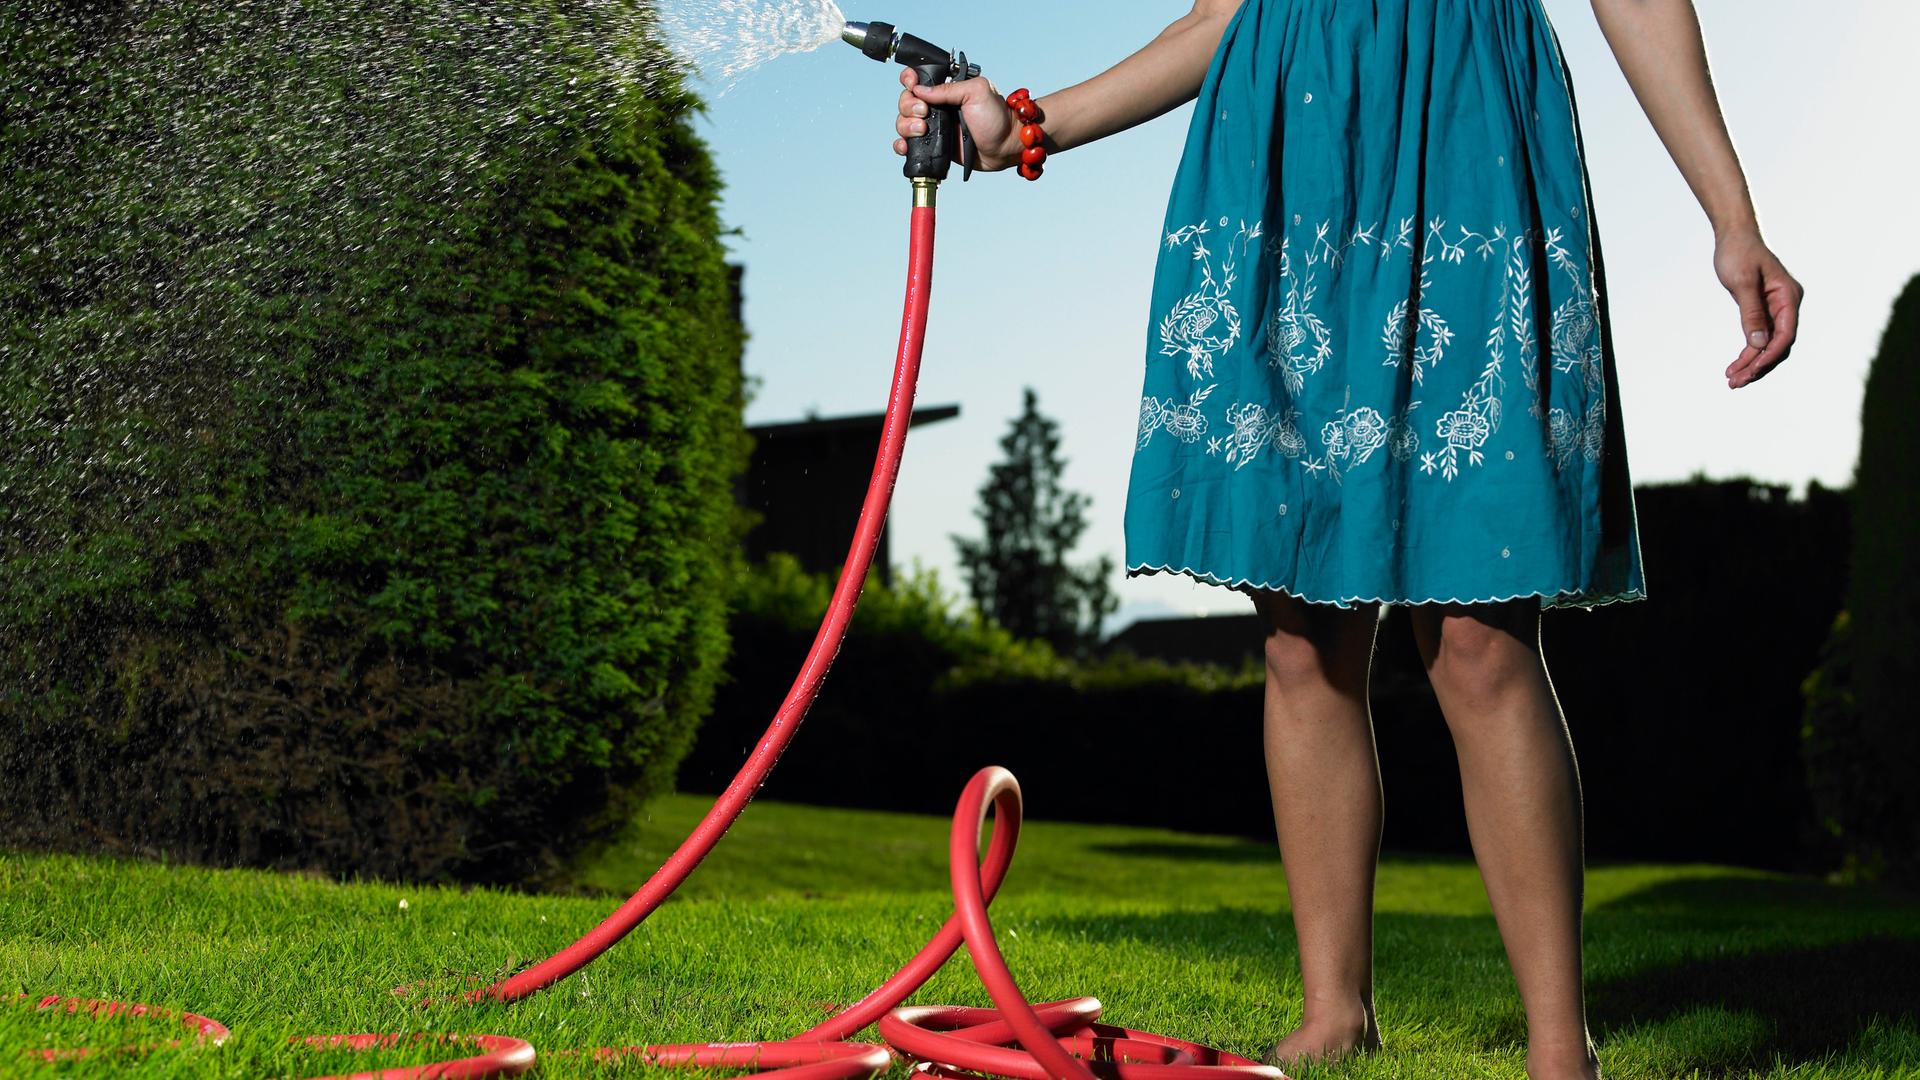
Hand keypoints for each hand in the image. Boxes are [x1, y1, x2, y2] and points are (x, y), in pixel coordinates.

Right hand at [892, 67, 1021, 172]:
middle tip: (924, 113)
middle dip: (908, 106)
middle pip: (906, 102)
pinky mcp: (934, 146)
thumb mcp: (976, 92)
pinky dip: (903, 145)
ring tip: (922, 130)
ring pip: (904, 123)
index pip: (918, 79)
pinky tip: (907, 146)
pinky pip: (910, 144)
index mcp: (946, 89)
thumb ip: (948, 89)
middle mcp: (937, 107)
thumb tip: (919, 90)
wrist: (1005, 148)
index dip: (909, 80)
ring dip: (906, 125)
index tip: (912, 86)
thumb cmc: (997, 118)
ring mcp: (934, 127)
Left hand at [1713, 228, 1802, 389]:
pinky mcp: (1764, 311)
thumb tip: (1757, 344)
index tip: (1751, 370)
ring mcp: (1777, 309)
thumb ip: (1750, 313)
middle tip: (1734, 383)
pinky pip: (1760, 338)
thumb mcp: (1741, 282)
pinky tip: (1735, 366)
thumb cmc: (1738, 253)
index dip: (1769, 355)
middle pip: (1779, 344)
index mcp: (1788, 296)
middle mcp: (1787, 304)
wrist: (1734, 236)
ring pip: (1769, 345)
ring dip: (1752, 364)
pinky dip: (1749, 353)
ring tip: (1731, 381)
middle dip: (1758, 366)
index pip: (1785, 333)